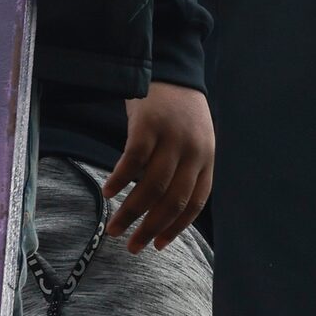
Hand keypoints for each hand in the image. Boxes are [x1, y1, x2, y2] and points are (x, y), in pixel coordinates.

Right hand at [102, 81, 213, 252]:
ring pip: (152, 187)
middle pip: (173, 200)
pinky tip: (108, 193)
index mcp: (207, 157)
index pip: (196, 201)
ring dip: (131, 213)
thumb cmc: (178, 112)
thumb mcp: (194, 140)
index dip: (177, 227)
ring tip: (114, 229)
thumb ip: (185, 169)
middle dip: (151, 228)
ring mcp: (171, 137)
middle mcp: (193, 150)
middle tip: (133, 247)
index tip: (159, 245)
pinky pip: (133, 161)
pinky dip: (119, 180)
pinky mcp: (149, 125)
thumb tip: (163, 209)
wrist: (171, 68)